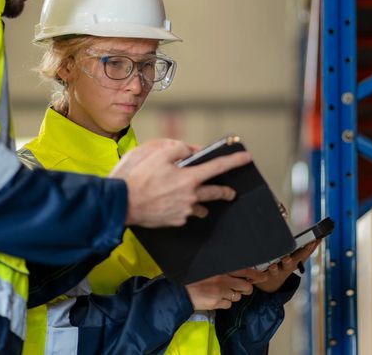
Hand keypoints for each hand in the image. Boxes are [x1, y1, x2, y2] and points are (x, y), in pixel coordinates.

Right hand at [109, 138, 250, 227]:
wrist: (125, 204)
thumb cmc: (140, 179)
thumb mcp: (158, 155)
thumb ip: (178, 149)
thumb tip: (189, 151)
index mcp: (189, 178)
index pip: (218, 167)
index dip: (234, 161)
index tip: (246, 158)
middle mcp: (191, 196)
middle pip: (216, 193)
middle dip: (226, 192)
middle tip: (231, 192)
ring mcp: (184, 211)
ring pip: (201, 207)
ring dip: (203, 203)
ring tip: (198, 199)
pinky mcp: (176, 221)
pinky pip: (185, 214)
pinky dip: (184, 209)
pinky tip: (174, 205)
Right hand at [185, 273, 253, 309]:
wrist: (181, 290)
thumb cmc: (195, 277)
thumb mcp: (209, 268)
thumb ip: (223, 269)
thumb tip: (238, 272)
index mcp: (222, 268)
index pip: (245, 270)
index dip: (256, 274)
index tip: (263, 276)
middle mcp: (223, 279)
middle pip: (246, 286)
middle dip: (247, 289)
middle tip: (244, 288)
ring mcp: (220, 291)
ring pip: (238, 296)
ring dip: (234, 295)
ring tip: (224, 292)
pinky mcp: (216, 302)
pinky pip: (228, 304)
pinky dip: (225, 303)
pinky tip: (217, 299)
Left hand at [255, 240, 318, 292]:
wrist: (271, 283)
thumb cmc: (285, 265)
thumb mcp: (297, 258)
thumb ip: (307, 249)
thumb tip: (320, 239)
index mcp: (294, 261)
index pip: (302, 255)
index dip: (307, 249)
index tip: (312, 241)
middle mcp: (284, 267)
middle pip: (288, 264)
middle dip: (288, 261)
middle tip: (287, 258)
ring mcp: (273, 272)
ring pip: (273, 270)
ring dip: (273, 269)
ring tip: (272, 266)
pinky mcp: (262, 276)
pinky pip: (258, 276)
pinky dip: (256, 277)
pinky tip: (252, 276)